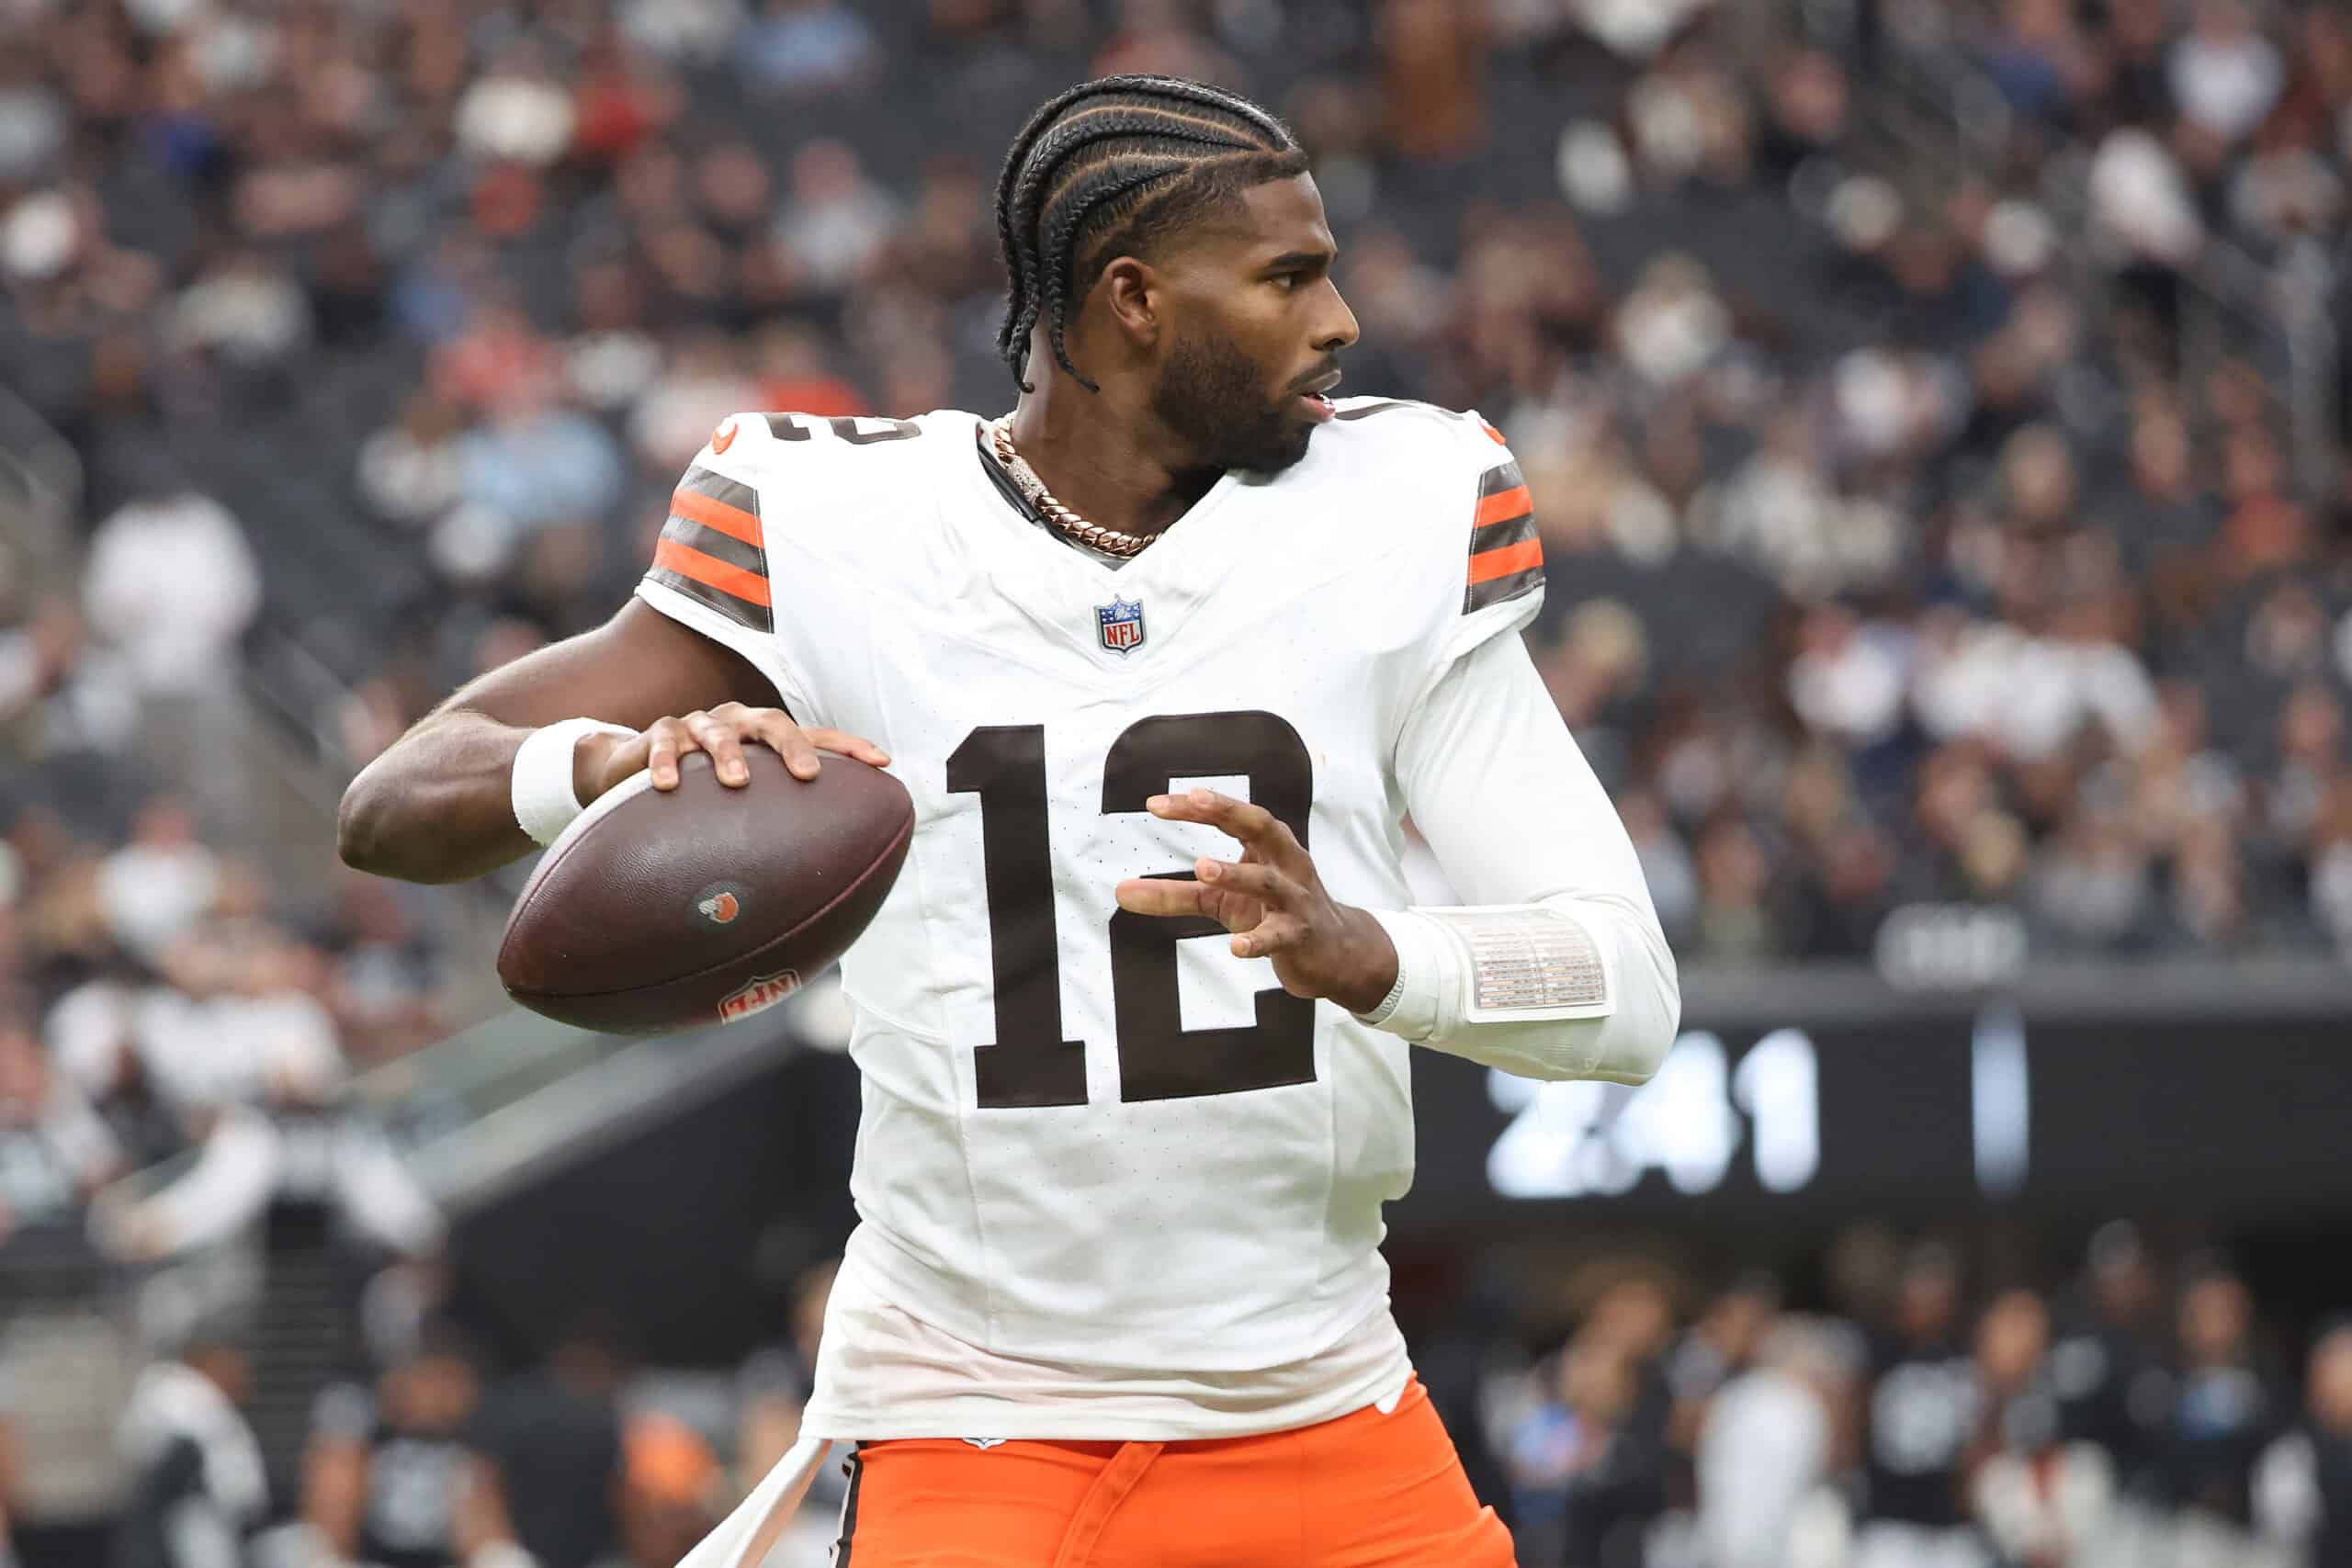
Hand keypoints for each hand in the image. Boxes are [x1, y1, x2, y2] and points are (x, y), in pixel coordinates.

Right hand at [574, 703, 889, 800]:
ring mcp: (698, 725)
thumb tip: (825, 883)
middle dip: (791, 746)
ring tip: (735, 781)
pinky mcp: (659, 734)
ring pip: (718, 731)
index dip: (849, 746)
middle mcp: (738, 723)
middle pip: (772, 723)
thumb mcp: (744, 801)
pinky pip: (664, 744)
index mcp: (766, 738)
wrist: (634, 770)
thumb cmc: (703, 791)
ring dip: (728, 754)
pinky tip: (667, 786)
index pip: (816, 735)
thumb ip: (777, 825)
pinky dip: (665, 763)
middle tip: (806, 775)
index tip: (883, 763)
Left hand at [1113, 787, 1398, 1014]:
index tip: (1156, 803)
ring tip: (1203, 868)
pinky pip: (1278, 935)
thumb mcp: (1223, 901)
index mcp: (1267, 847)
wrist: (1334, 954)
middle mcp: (1285, 864)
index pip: (1232, 815)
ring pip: (1267, 881)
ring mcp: (1295, 900)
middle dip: (1227, 811)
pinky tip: (1237, 947)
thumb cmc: (1274, 914)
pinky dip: (1259, 940)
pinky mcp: (1299, 937)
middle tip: (1193, 801)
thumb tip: (1120, 892)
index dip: (1197, 806)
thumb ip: (1174, 894)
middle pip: (1260, 827)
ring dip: (1236, 873)